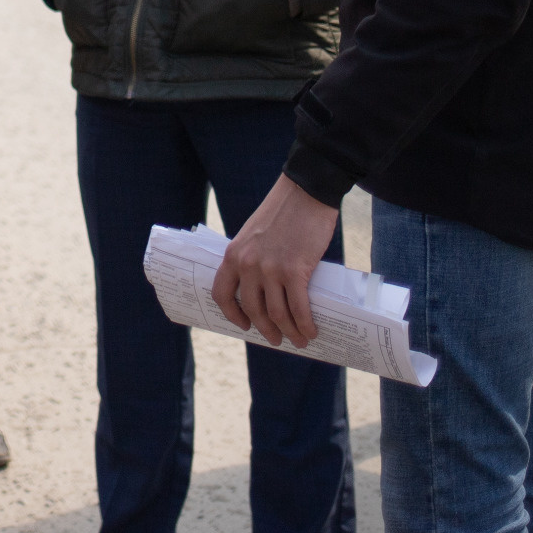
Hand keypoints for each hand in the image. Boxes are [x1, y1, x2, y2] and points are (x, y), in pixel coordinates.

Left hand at [212, 174, 337, 349]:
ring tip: (299, 340)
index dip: (232, 315)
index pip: (221, 294)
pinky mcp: (295, 270)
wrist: (305, 192)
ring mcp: (270, 269)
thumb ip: (253, 258)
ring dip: (289, 332)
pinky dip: (305, 324)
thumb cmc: (283, 211)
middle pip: (253, 310)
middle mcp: (248, 265)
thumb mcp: (254, 234)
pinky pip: (298, 308)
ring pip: (277, 314)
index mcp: (234, 255)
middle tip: (277, 339)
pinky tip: (311, 331)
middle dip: (266, 330)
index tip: (244, 325)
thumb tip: (264, 287)